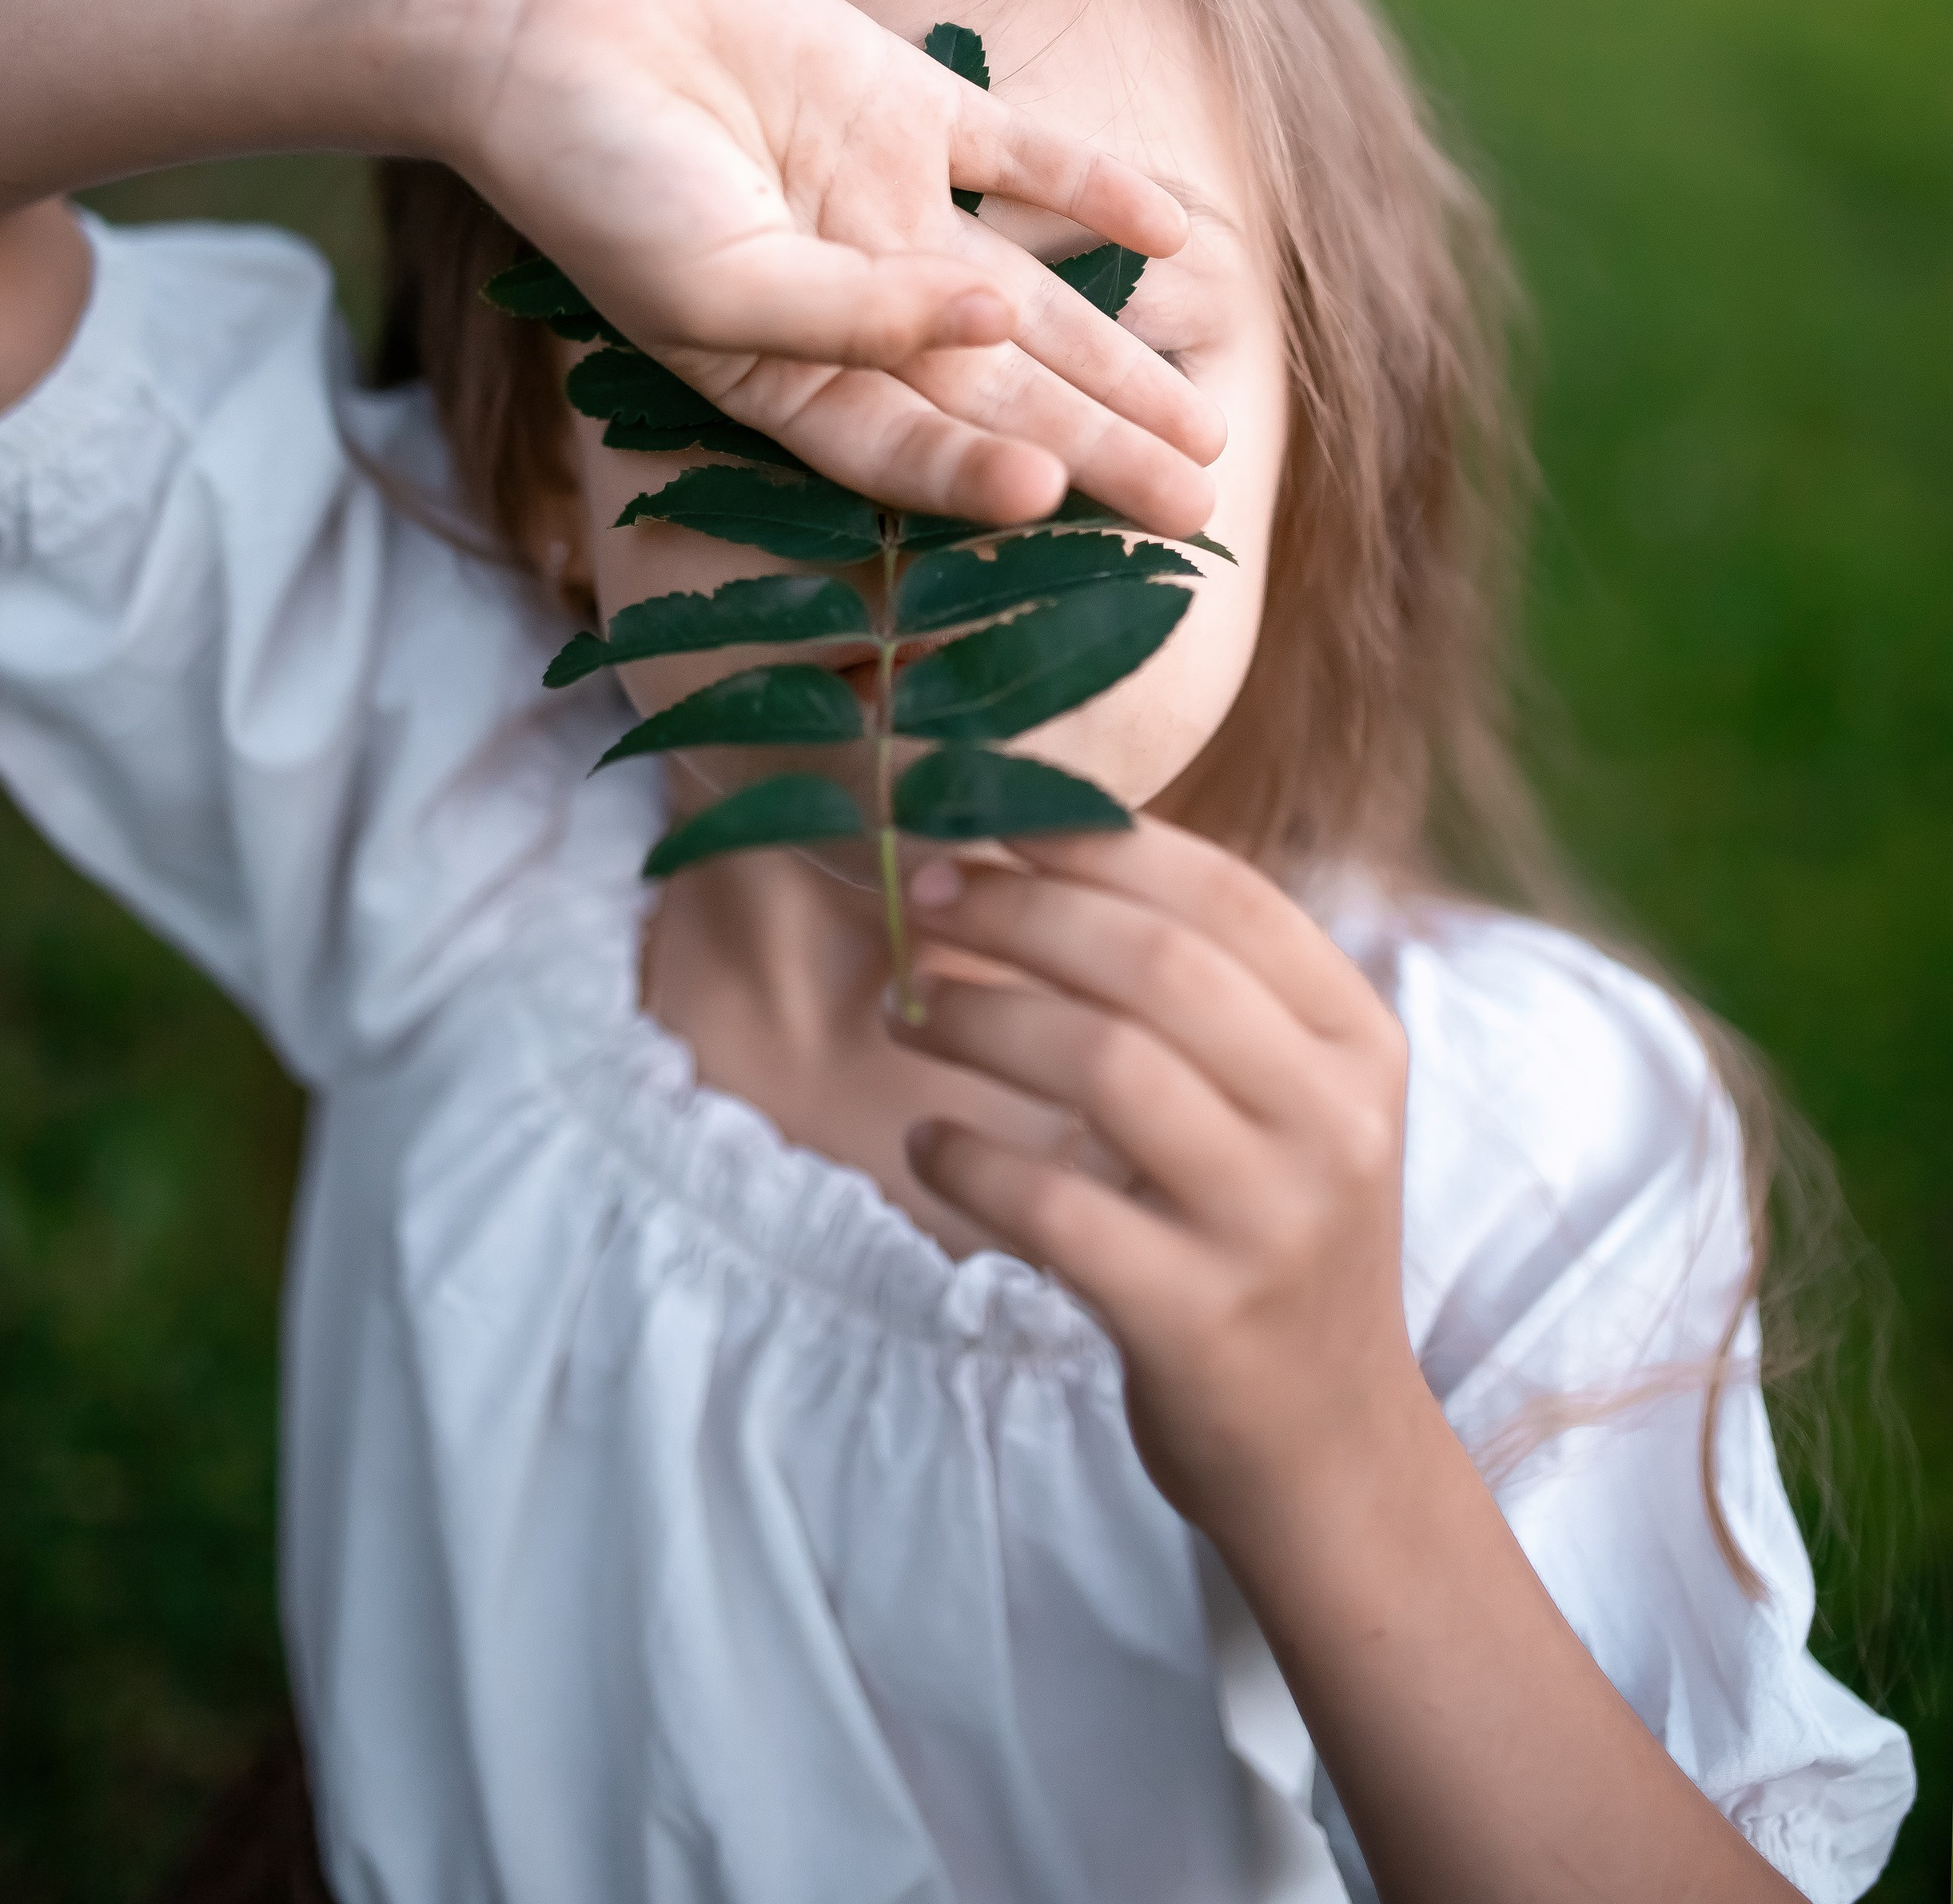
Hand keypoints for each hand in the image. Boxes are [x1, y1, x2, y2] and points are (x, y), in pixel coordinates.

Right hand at [460, 0, 1224, 532]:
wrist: (545, 19)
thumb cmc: (596, 179)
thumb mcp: (710, 285)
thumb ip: (848, 321)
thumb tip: (991, 322)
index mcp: (784, 379)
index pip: (909, 452)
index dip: (984, 483)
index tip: (1058, 503)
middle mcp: (853, 306)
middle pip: (999, 397)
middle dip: (1096, 454)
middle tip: (1195, 511)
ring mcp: (889, 204)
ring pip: (1033, 300)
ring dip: (1119, 357)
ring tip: (1204, 422)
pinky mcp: (908, 105)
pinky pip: (1026, 158)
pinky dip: (1098, 192)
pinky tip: (1174, 237)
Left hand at [888, 820, 1417, 1524]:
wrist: (1330, 1450)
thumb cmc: (1270, 1234)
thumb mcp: (1287, 1099)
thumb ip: (1201, 987)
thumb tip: (1037, 847)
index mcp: (1357, 1039)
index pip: (1225, 893)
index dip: (1096, 840)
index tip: (989, 811)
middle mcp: (1332, 1120)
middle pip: (1156, 964)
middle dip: (1019, 911)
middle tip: (921, 898)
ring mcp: (1271, 1222)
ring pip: (1104, 1066)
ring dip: (981, 1017)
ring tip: (905, 1010)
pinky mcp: (1198, 1318)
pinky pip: (1056, 1208)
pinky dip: (971, 1159)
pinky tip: (930, 1143)